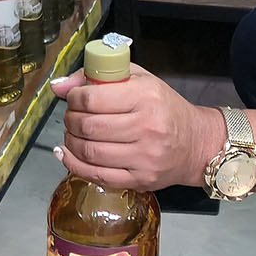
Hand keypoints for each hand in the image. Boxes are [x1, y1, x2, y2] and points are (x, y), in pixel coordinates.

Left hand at [51, 65, 224, 191]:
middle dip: (70, 120)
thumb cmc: (165, 108)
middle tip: (70, 116)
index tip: (73, 98)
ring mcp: (144, 158)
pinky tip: (68, 155)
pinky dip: (75, 165)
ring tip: (72, 133)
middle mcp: (146, 128)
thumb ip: (100, 76)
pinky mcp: (140, 180)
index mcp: (146, 97)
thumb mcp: (140, 80)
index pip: (92, 99)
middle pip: (88, 127)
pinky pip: (97, 176)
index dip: (73, 98)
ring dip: (70, 142)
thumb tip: (58, 86)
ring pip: (90, 152)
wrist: (196, 144)